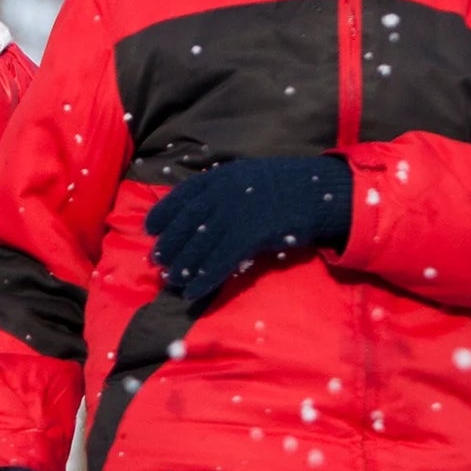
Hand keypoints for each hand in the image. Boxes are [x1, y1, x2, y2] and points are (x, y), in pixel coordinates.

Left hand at [144, 154, 353, 305]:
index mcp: (221, 176)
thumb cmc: (287, 187)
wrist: (320, 191)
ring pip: (199, 245)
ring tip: (171, 281)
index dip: (164, 213)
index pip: (183, 195)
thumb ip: (224, 191)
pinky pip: (219, 262)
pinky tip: (192, 293)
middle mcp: (223, 193)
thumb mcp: (249, 177)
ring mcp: (235, 213)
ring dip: (182, 266)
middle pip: (186, 223)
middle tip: (157, 262)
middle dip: (170, 244)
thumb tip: (198, 215)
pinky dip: (203, 279)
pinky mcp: (248, 234)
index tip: (150, 229)